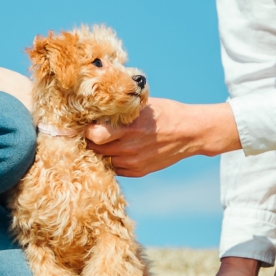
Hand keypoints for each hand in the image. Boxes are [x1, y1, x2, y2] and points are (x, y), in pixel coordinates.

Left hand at [85, 98, 240, 177]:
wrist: (190, 132)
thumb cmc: (165, 113)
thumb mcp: (142, 105)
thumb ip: (120, 109)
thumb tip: (96, 104)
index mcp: (130, 127)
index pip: (95, 135)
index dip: (86, 129)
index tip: (84, 122)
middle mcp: (130, 148)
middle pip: (95, 148)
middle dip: (89, 140)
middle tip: (89, 131)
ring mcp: (133, 162)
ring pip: (103, 160)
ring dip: (100, 151)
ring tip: (104, 140)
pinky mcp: (138, 171)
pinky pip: (114, 168)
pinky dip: (112, 159)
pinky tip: (117, 148)